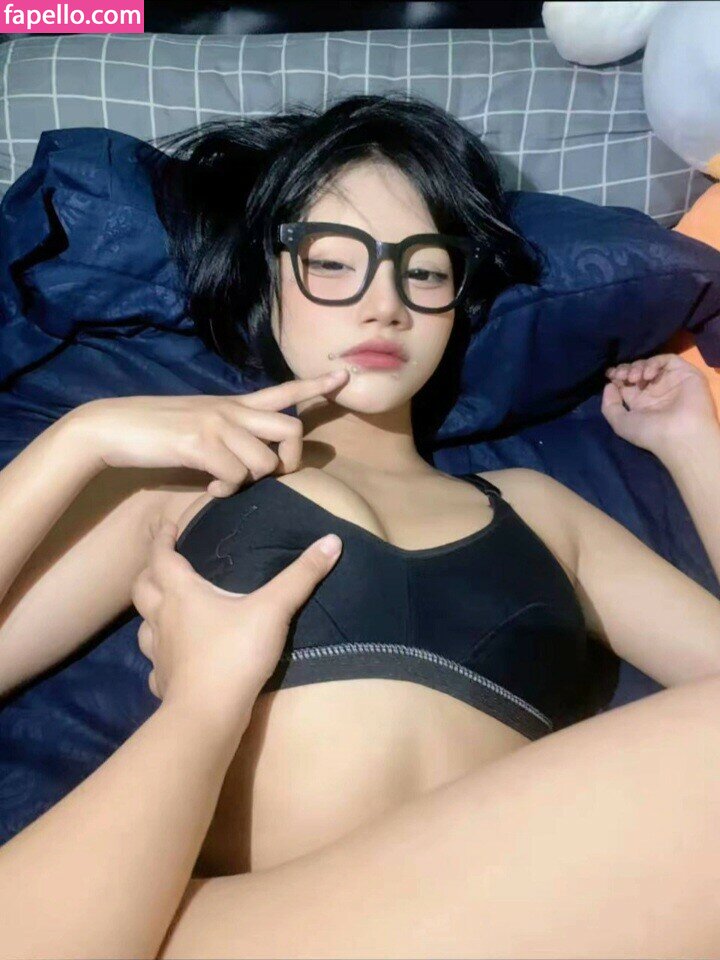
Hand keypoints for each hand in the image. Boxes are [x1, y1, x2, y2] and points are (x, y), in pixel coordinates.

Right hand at [66, 368, 349, 496]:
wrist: (114, 427)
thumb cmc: (157, 432)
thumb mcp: (200, 425)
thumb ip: (230, 436)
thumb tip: (253, 461)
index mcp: (233, 404)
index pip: (283, 391)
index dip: (316, 385)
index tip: (345, 376)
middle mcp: (232, 410)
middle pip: (291, 429)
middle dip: (290, 458)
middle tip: (272, 472)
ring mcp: (217, 425)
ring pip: (264, 462)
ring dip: (249, 481)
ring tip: (224, 483)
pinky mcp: (200, 444)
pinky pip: (235, 476)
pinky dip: (226, 490)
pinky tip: (211, 488)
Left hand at [131, 517, 342, 725]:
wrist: (209, 714)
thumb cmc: (235, 653)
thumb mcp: (273, 609)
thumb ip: (301, 576)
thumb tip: (332, 541)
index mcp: (182, 593)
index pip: (162, 557)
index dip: (162, 539)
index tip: (167, 526)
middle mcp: (163, 619)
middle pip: (142, 588)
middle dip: (150, 573)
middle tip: (163, 565)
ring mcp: (159, 653)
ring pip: (143, 627)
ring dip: (151, 615)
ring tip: (166, 612)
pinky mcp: (163, 682)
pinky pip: (156, 666)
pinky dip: (162, 657)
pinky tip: (174, 662)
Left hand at [602, 354, 718, 456]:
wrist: (681, 433)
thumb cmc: (650, 432)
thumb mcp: (621, 424)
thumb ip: (609, 406)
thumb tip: (609, 385)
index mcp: (641, 403)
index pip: (626, 383)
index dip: (617, 376)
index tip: (610, 376)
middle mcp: (655, 391)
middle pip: (636, 371)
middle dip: (625, 370)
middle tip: (622, 376)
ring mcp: (670, 381)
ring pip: (650, 364)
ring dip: (637, 366)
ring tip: (634, 377)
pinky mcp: (684, 373)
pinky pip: (666, 360)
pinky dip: (653, 363)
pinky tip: (647, 375)